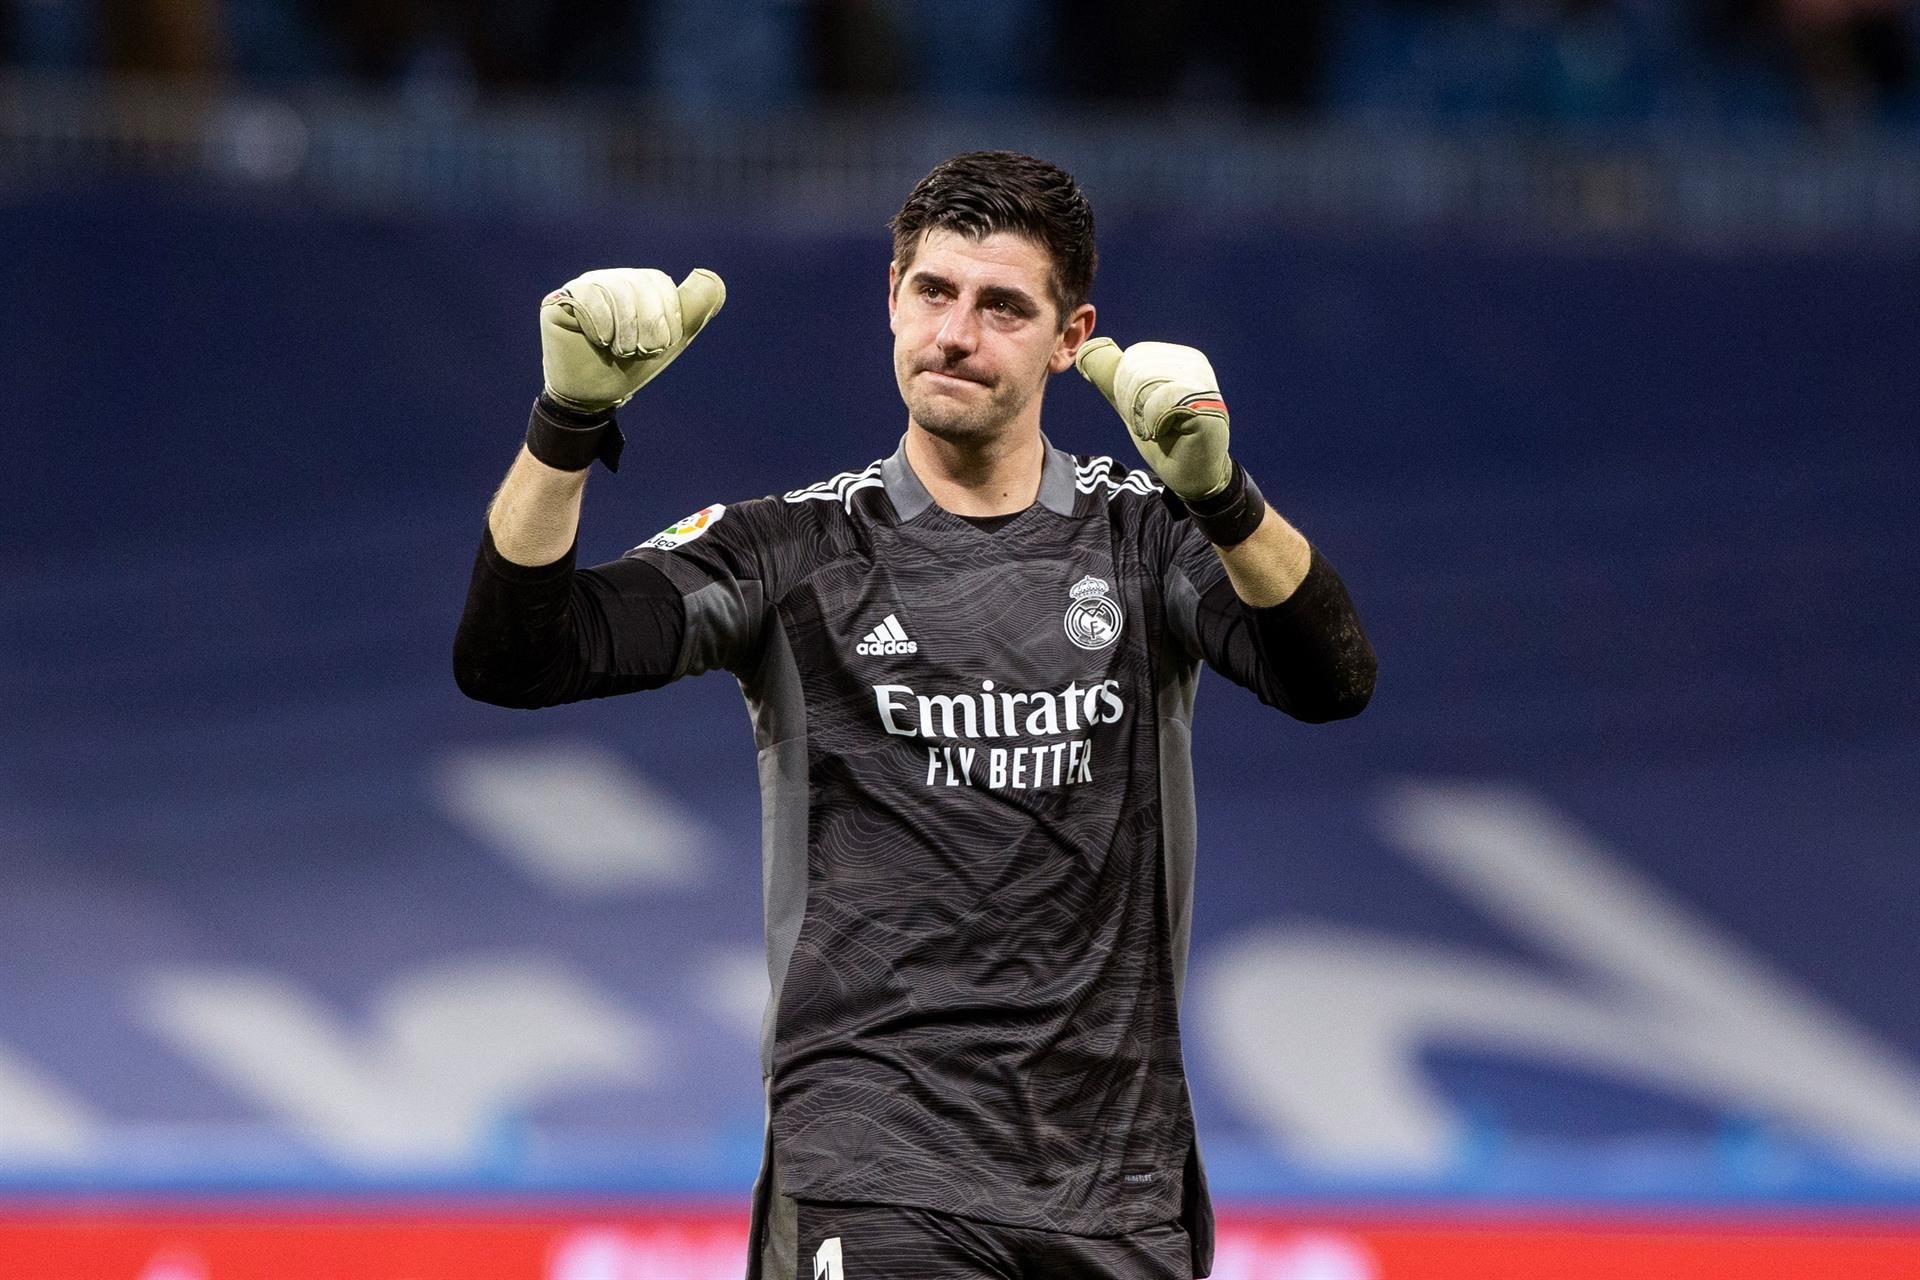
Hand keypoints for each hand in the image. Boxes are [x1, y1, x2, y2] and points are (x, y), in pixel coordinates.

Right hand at [540, 267, 726, 411]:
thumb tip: (709, 274)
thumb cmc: (631, 366)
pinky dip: (601, 325)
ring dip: (624, 330)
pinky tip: (598, 340)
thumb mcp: (671, 339)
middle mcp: (611, 279)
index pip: (660, 284)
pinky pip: (588, 297)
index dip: (665, 317)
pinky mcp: (560, 300)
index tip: (659, 346)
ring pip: (615, 289)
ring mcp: (584, 287)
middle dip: (647, 326)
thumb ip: (694, 307)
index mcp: (639, 284)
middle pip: (639, 284)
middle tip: (638, 351)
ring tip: (619, 350)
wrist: (594, 394)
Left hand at [1074, 337, 1231, 499]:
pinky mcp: (1207, 407)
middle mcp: (1195, 364)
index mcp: (1180, 357)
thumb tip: (1089, 349)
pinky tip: (1170, 434)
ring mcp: (1204, 384)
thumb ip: (1113, 376)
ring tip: (1159, 429)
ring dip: (1143, 416)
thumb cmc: (1165, 439)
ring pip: (1146, 384)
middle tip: (1152, 424)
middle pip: (1137, 369)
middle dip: (1133, 404)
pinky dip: (1154, 425)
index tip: (1145, 412)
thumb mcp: (1132, 401)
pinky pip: (1160, 405)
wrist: (1190, 475)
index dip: (1126, 390)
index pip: (1133, 358)